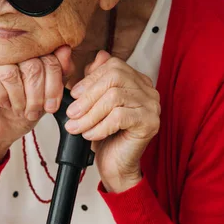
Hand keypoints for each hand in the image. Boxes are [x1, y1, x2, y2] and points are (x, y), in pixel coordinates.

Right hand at [0, 45, 75, 164]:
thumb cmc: (22, 112)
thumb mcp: (48, 95)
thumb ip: (60, 72)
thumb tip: (65, 49)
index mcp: (30, 51)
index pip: (49, 57)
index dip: (53, 85)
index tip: (51, 105)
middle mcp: (11, 49)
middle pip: (31, 65)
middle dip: (35, 95)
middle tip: (32, 110)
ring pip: (9, 71)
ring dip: (16, 97)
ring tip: (17, 108)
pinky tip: (1, 103)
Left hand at [64, 50, 160, 191]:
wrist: (116, 166)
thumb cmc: (105, 136)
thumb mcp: (94, 104)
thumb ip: (94, 81)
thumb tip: (95, 58)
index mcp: (137, 81)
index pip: (114, 66)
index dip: (90, 79)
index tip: (74, 95)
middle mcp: (148, 90)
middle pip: (115, 78)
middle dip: (88, 96)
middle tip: (71, 113)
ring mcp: (152, 106)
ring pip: (115, 97)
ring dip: (90, 114)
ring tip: (76, 127)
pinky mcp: (150, 122)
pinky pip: (119, 116)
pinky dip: (100, 126)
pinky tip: (90, 135)